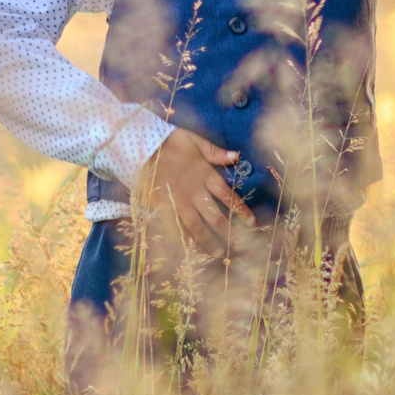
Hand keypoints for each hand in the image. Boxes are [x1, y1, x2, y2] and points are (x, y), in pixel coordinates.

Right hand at [137, 128, 253, 257]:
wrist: (142, 146)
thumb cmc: (169, 142)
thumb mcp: (194, 140)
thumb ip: (215, 152)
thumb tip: (237, 155)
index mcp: (205, 175)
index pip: (228, 195)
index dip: (240, 210)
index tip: (252, 223)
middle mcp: (194, 191)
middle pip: (215, 215)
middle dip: (228, 232)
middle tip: (238, 246)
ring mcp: (177, 200)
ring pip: (196, 225)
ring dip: (208, 241)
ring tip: (218, 254)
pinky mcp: (162, 205)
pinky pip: (173, 226)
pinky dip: (181, 239)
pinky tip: (189, 251)